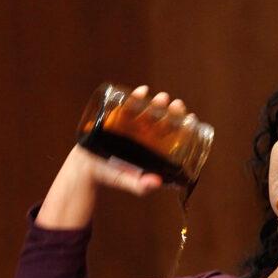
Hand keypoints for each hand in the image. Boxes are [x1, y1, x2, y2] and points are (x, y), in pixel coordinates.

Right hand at [75, 85, 189, 195]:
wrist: (86, 168)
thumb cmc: (111, 175)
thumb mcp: (127, 182)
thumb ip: (140, 186)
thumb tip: (156, 183)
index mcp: (152, 148)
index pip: (171, 134)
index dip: (183, 126)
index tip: (191, 118)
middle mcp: (145, 134)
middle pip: (162, 119)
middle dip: (171, 111)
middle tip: (177, 105)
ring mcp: (132, 124)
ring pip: (148, 110)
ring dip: (156, 103)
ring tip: (162, 98)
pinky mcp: (117, 118)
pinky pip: (128, 106)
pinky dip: (135, 98)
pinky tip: (142, 91)